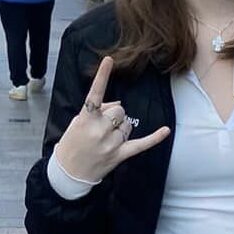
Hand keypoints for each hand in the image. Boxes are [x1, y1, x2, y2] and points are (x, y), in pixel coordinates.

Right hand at [53, 56, 169, 184]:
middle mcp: (99, 130)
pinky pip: (141, 144)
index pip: (95, 93)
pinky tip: (165, 130)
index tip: (109, 60)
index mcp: (85, 119)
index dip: (102, 76)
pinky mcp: (119, 155)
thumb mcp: (77, 122)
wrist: (68, 173)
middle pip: (119, 109)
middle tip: (101, 127)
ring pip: (127, 124)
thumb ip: (98, 110)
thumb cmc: (72, 143)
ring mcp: (110, 143)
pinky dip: (154, 138)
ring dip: (120, 128)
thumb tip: (118, 104)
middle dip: (113, 115)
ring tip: (105, 140)